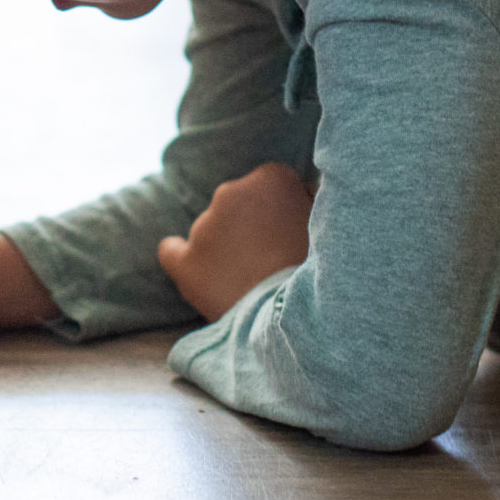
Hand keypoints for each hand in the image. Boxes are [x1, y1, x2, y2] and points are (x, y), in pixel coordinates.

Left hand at [156, 163, 314, 321]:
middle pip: (240, 203)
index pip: (273, 183)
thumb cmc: (322, 271)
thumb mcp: (328, 225)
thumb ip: (309, 200)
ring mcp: (204, 228)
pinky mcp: (186, 263)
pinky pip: (171, 251)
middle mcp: (230, 193)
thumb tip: (301, 193)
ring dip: (228, 246)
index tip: (295, 230)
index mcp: (269, 179)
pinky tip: (196, 269)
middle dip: (254, 224)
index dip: (285, 206)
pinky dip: (181, 256)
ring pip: (213, 230)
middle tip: (277, 257)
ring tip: (254, 279)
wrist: (298, 320)